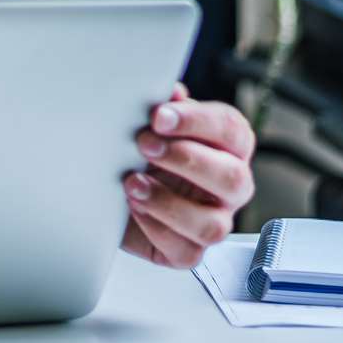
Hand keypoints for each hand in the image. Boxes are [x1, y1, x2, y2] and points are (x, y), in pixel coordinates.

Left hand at [120, 84, 255, 268]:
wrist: (111, 189)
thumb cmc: (143, 151)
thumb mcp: (150, 124)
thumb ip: (164, 108)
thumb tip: (170, 91)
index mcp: (229, 146)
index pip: (231, 129)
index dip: (196, 121)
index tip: (159, 115)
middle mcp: (230, 185)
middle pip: (232, 177)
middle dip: (185, 159)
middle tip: (144, 144)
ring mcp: (213, 220)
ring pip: (213, 225)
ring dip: (168, 202)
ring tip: (132, 182)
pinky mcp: (188, 250)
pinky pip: (186, 251)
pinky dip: (156, 228)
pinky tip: (134, 208)